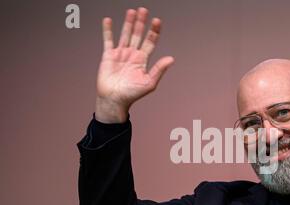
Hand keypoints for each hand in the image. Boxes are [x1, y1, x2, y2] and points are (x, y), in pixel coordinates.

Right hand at [95, 7, 173, 122]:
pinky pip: (108, 40)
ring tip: (131, 11)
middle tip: (144, 10)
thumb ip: (159, 70)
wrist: (114, 100)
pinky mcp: (108, 56)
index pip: (150, 42)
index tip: (157, 21)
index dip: (154, 31)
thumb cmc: (132, 94)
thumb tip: (171, 59)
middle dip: (141, 23)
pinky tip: (108, 20)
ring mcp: (121, 54)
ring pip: (125, 34)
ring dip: (128, 23)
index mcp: (143, 60)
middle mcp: (133, 55)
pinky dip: (108, 30)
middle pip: (138, 35)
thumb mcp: (149, 83)